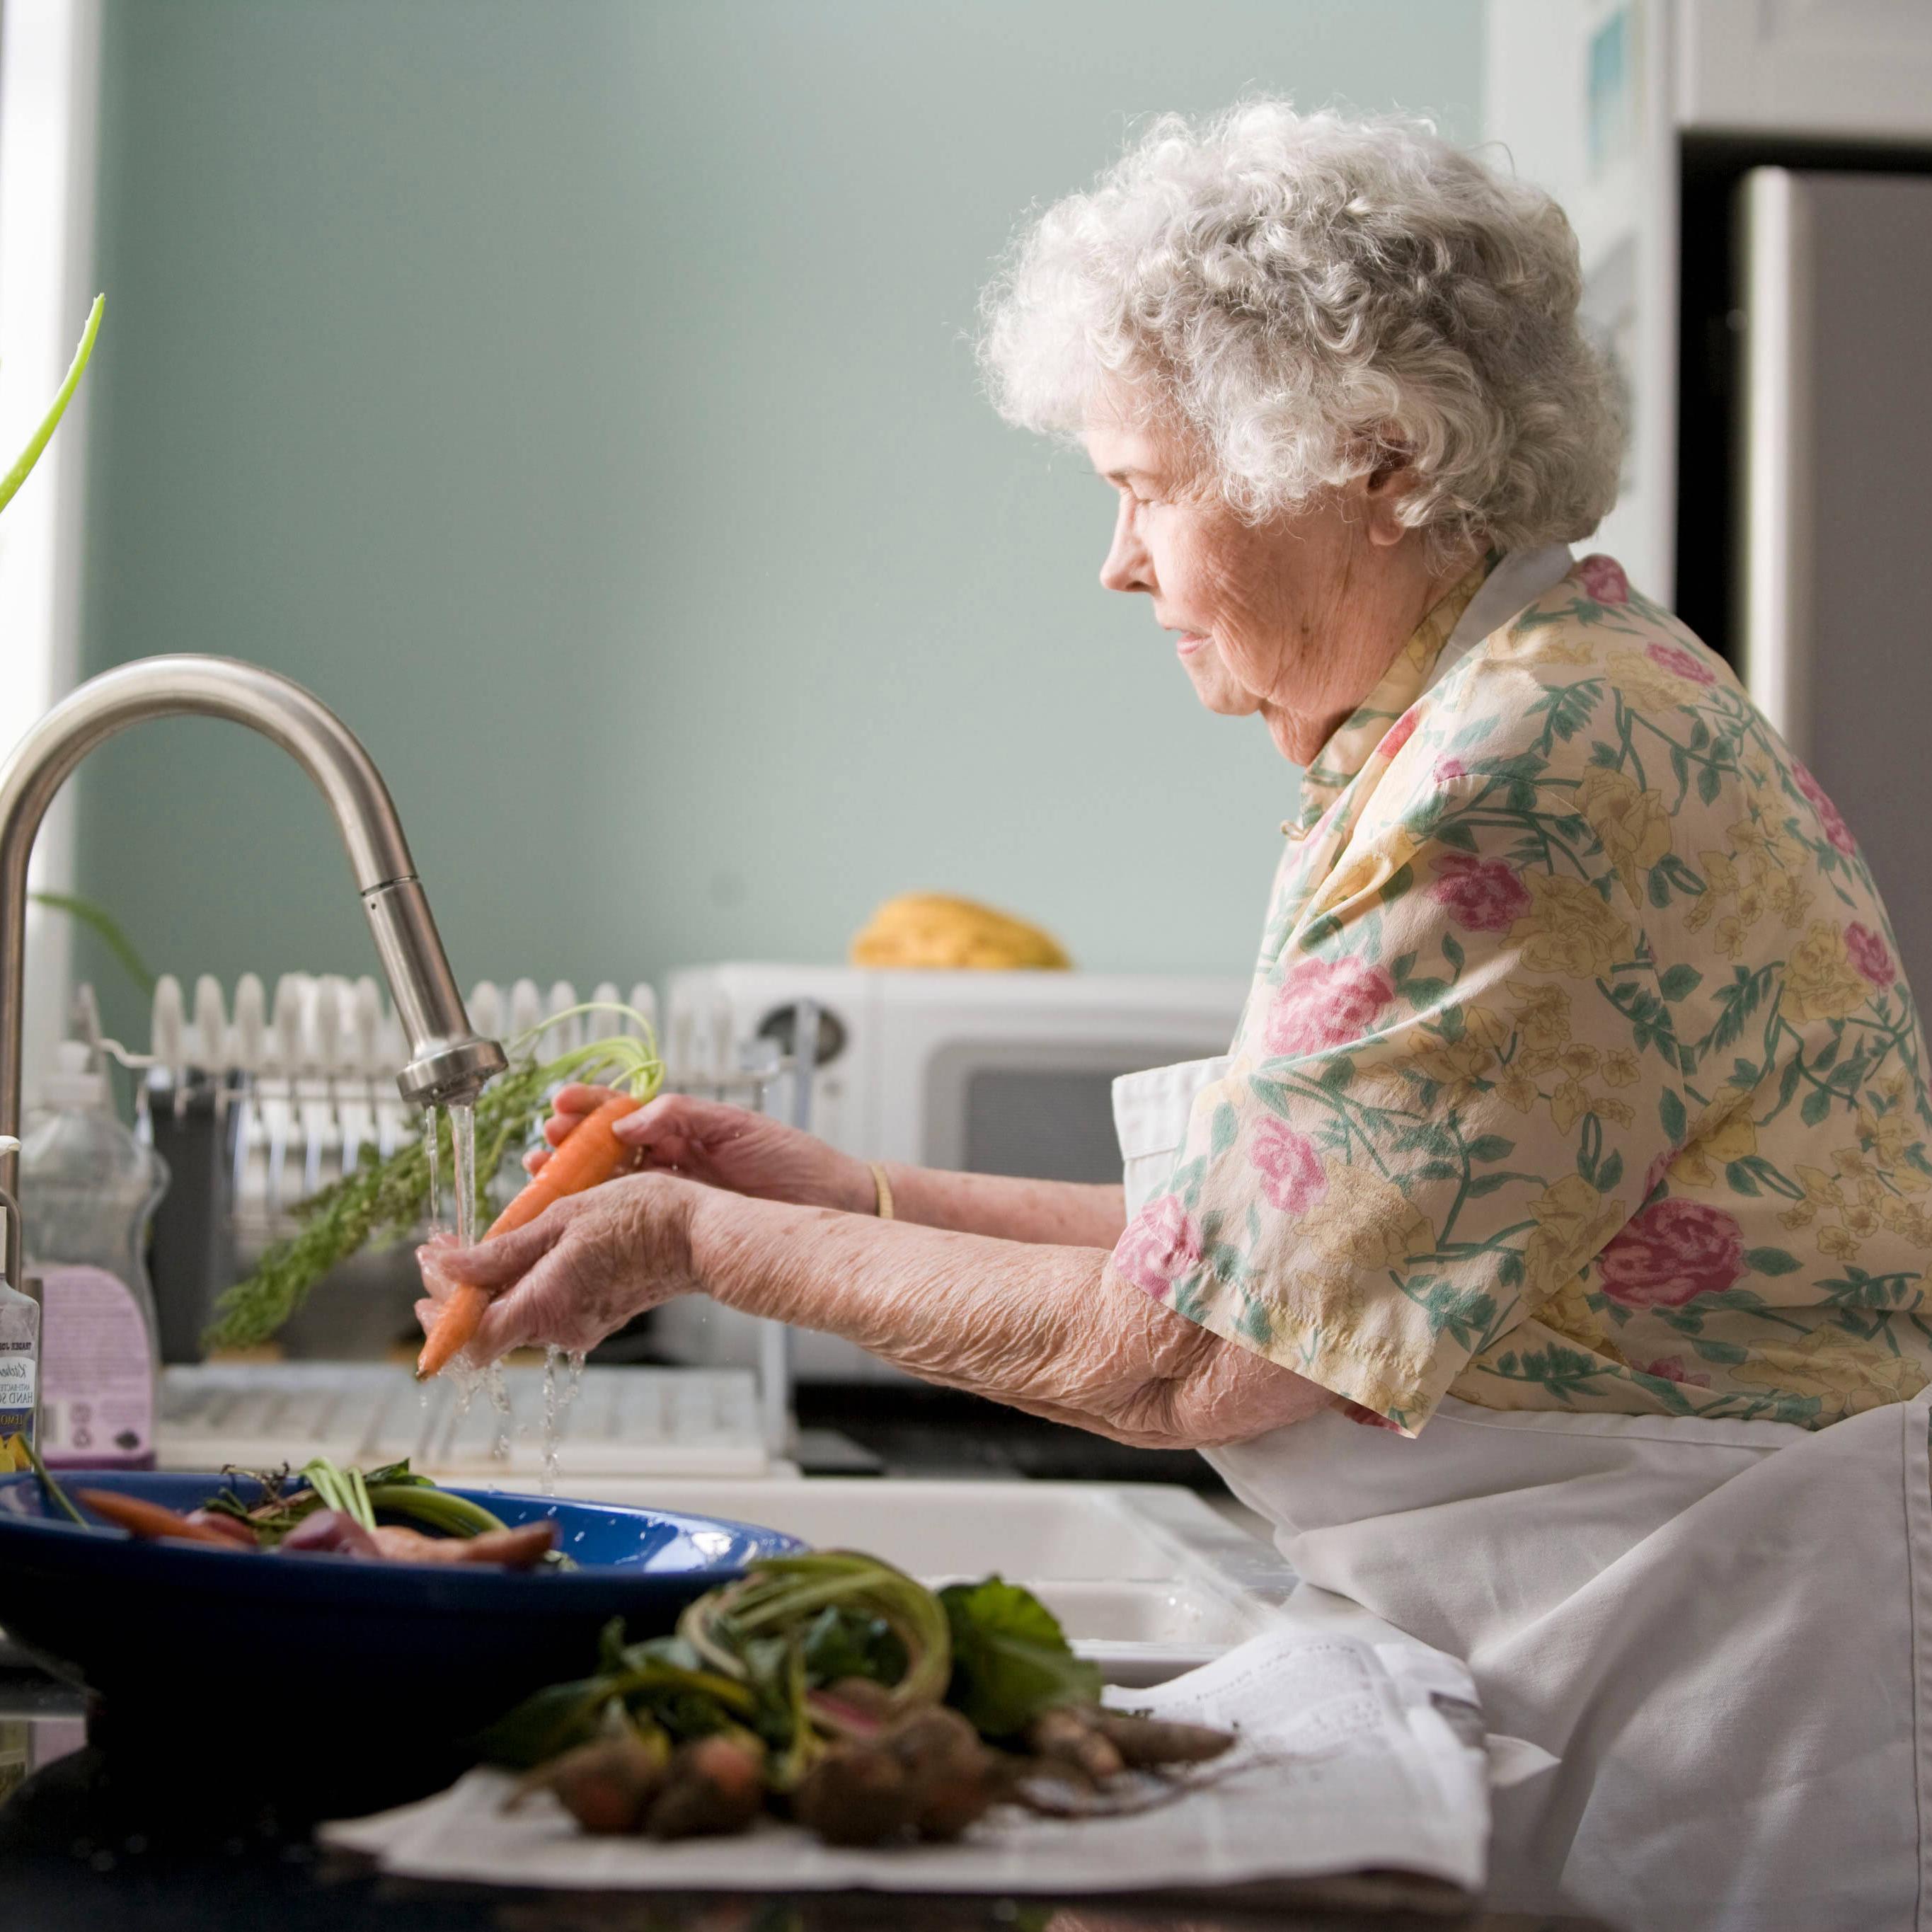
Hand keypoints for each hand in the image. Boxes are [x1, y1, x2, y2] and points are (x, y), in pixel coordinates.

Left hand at [414, 1172, 700, 1361]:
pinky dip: (523, 1284)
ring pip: (514, 1316)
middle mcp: (560, 1328)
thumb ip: (501, 1251)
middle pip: (488, 1327)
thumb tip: (445, 1267)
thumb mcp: (563, 1218)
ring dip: (489, 1284)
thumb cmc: (642, 1216)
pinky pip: (543, 1307)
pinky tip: (524, 1251)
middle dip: (457, 1291)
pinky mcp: (595, 1316)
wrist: (702, 1234)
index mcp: (546, 1305)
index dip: (440, 1313)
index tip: (428, 1266)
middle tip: (443, 1249)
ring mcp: (580, 1326)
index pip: (471, 1340)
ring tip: (481, 1242)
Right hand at [527, 1086, 872, 1212]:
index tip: (560, 1104)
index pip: (624, 1112)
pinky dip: (599, 1217)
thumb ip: (681, 1116)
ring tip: (542, 1175)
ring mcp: (673, 1195)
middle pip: (605, 1150)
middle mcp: (672, 1161)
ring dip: (573, 1180)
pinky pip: (631, 1221)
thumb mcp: (737, 1126)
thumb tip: (628, 1121)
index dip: (590, 1107)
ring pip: (610, 1186)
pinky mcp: (680, 1228)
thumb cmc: (793, 1160)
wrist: (831, 1204)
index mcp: (684, 1128)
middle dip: (569, 1145)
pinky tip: (575, 1217)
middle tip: (543, 1145)